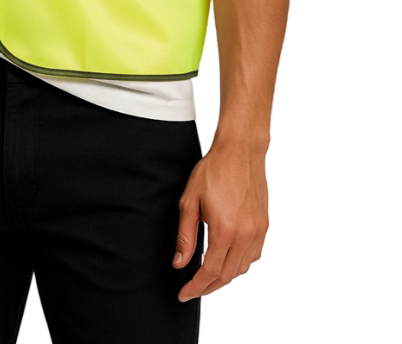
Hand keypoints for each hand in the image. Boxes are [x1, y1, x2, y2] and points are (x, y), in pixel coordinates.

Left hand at [173, 140, 269, 301]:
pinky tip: (228, 261)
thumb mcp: (190, 201)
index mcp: (224, 230)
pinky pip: (254, 256)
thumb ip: (185, 236)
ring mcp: (258, 231)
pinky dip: (240, 265)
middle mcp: (245, 235)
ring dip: (225, 278)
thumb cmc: (214, 170)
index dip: (195, 287)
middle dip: (208, 288)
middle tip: (192, 289)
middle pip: (227, 276)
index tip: (183, 293)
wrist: (241, 150)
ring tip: (207, 277)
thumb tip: (180, 263)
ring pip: (242, 269)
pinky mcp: (265, 225)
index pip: (210, 272)